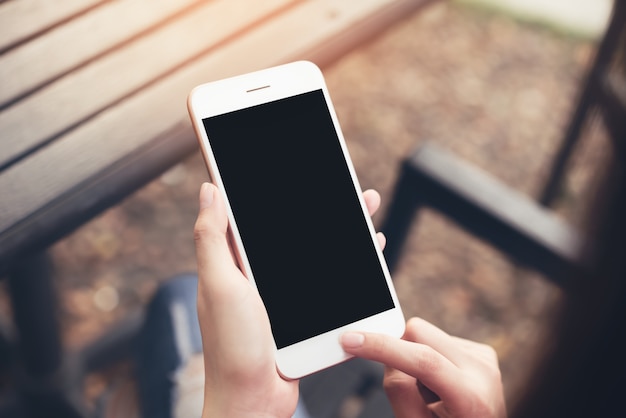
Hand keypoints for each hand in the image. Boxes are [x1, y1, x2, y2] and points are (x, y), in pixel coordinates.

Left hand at [194, 182, 384, 416]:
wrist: (252, 400)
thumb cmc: (230, 347)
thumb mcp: (220, 285)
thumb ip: (213, 238)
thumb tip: (210, 188)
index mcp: (236, 260)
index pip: (253, 212)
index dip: (265, 184)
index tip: (285, 159)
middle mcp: (260, 271)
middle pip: (293, 227)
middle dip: (318, 200)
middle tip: (340, 174)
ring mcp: (284, 291)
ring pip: (318, 249)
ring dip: (341, 225)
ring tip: (364, 203)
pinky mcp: (305, 310)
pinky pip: (331, 279)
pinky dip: (351, 260)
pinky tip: (368, 246)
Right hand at [340, 318, 505, 417]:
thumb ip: (398, 390)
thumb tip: (388, 352)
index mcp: (471, 398)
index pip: (423, 360)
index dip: (383, 347)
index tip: (351, 340)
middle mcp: (483, 372)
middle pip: (419, 333)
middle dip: (400, 351)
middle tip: (410, 387)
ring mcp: (485, 359)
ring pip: (426, 333)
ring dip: (416, 357)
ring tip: (432, 392)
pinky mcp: (482, 352)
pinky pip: (439, 339)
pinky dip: (431, 357)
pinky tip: (442, 385)